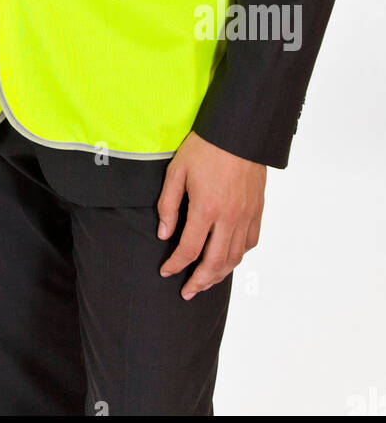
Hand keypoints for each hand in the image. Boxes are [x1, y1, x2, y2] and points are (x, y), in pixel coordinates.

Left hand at [156, 131, 265, 299]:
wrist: (238, 130)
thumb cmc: (205, 147)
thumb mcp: (177, 171)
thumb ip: (168, 204)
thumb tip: (164, 234)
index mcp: (206, 208)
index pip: (189, 249)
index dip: (175, 266)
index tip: (166, 272)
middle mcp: (229, 217)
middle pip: (215, 262)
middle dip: (199, 281)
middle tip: (188, 292)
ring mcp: (246, 215)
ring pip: (235, 257)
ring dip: (220, 274)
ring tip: (207, 281)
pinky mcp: (257, 209)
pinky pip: (251, 241)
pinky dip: (240, 255)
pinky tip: (229, 258)